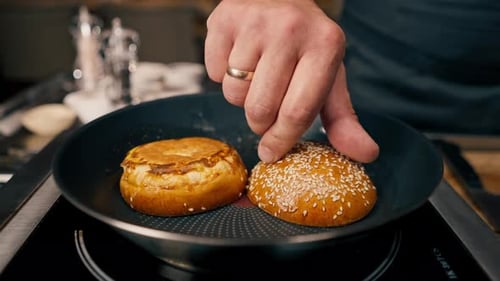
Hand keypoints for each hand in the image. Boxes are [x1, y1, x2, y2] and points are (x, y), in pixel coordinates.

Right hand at [205, 0, 378, 162]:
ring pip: (234, 93)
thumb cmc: (305, 45)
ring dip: (242, 97)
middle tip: (266, 111)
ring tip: (255, 78)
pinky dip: (223, 76)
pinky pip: (214, 73)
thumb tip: (367, 154)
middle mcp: (291, 29)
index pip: (297, 112)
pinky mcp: (224, 19)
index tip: (271, 153)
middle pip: (260, 110)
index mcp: (325, 46)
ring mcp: (255, 22)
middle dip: (259, 123)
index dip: (281, 140)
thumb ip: (343, 119)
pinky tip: (239, 59)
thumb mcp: (329, 77)